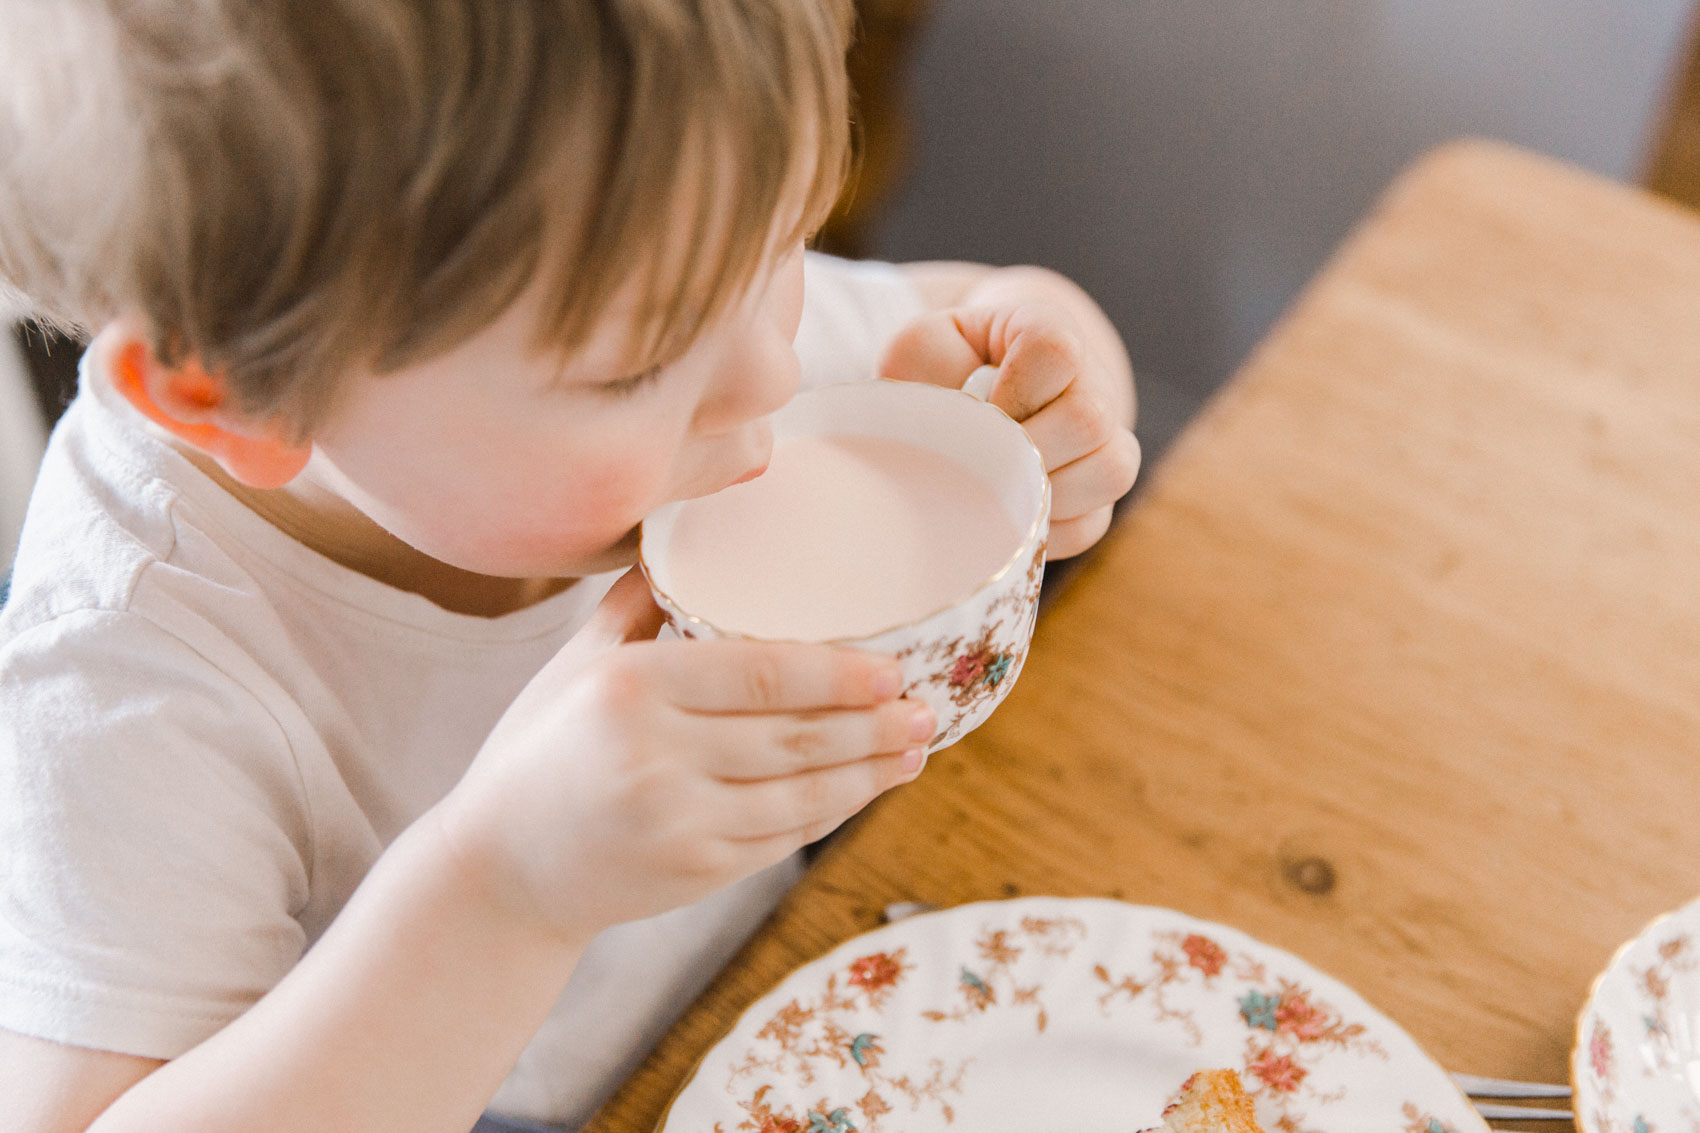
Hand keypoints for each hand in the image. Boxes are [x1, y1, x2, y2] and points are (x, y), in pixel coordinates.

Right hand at [435, 570, 932, 940]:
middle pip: (795, 736)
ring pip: (802, 795)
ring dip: (870, 774)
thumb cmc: (539, 752)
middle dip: (873, 725)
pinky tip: (863, 791)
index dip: (838, 673)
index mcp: (632, 688)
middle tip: (926, 707)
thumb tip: (696, 532)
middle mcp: (657, 756)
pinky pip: (782, 838)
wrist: (498, 870)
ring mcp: (678, 822)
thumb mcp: (574, 665)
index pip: (761, 674)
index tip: (890, 667)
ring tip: (915, 749)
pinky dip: (830, 814)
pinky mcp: (694, 873)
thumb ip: (637, 606)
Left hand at [880, 279, 1140, 558]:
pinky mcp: (1100, 496)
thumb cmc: (942, 368)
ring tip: (991, 487)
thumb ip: (927, 365)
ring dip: (1038, 492)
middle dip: (1022, 452)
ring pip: (1109, 472)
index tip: (976, 408)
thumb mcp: (923, 346)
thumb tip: (956, 430)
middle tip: (978, 458)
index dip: (1012, 390)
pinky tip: (1006, 514)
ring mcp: (1107, 440)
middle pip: (1089, 419)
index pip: (1056, 350)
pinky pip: (1091, 524)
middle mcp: (1093, 383)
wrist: (966, 393)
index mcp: (1049, 331)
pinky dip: (1042, 529)